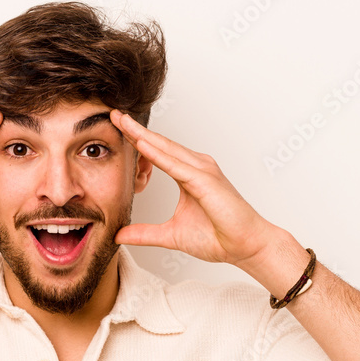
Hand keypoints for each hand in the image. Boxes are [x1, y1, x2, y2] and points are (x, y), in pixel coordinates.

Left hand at [109, 109, 278, 267]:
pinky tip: (142, 144)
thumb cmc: (218, 237)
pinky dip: (159, 155)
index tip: (116, 129)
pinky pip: (177, 166)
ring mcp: (202, 171)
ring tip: (123, 122)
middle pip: (160, 144)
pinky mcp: (206, 182)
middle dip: (135, 129)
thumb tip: (119, 235)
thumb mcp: (171, 235)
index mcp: (188, 175)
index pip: (157, 153)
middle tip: (113, 114)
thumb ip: (144, 233)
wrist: (246, 247)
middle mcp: (196, 167)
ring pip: (167, 149)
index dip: (136, 140)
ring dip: (144, 135)